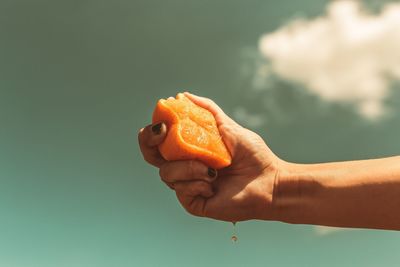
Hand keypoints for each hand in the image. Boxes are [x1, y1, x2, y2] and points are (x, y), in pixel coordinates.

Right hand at [138, 93, 279, 221]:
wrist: (269, 181)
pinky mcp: (193, 202)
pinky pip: (181, 190)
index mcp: (189, 150)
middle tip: (163, 132)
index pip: (159, 142)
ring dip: (188, 167)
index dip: (152, 132)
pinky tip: (214, 184)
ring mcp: (187, 185)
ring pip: (167, 174)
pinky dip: (197, 183)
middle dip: (150, 144)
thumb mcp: (228, 127)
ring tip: (212, 170)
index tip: (162, 123)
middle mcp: (184, 168)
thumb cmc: (252, 154)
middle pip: (151, 157)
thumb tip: (183, 95)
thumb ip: (207, 110)